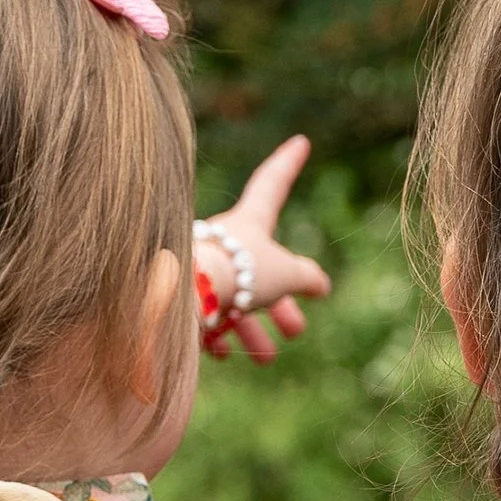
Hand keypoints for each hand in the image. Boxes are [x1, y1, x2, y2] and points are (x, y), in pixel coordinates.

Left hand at [199, 134, 332, 364]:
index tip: (300, 142)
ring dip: (252, 332)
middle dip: (280, 303)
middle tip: (296, 330)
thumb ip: (306, 277)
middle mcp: (223, 242)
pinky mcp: (181, 295)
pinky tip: (222, 354)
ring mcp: (201, 268)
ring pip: (231, 300)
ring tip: (264, 359)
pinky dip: (217, 334)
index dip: (289, 164)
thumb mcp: (285, 274)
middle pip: (258, 269)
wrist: (181, 295)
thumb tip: (319, 284)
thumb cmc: (236, 273)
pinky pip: (203, 316)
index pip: (273, 183)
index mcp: (249, 223)